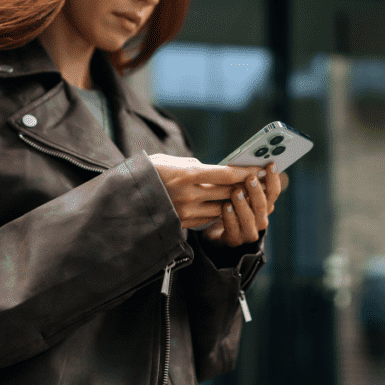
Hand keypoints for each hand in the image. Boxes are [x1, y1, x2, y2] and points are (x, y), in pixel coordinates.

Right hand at [147, 154, 261, 228]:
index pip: (225, 174)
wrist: (124, 197)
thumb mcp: (170, 161)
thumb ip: (194, 166)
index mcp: (186, 175)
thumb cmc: (149, 172)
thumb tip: (216, 171)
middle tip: (260, 182)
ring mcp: (186, 212)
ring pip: (221, 208)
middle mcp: (189, 195)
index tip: (259, 169)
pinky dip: (219, 212)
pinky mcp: (183, 223)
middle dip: (246, 187)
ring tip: (247, 195)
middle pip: (227, 192)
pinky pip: (208, 219)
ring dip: (235, 202)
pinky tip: (226, 206)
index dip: (245, 172)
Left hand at [203, 163, 287, 247]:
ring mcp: (249, 231)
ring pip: (250, 218)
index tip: (270, 164)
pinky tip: (225, 206)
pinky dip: (230, 217)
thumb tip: (246, 163)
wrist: (218, 231)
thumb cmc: (230, 204)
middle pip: (263, 205)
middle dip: (257, 190)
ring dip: (243, 203)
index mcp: (265, 205)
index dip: (273, 178)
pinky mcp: (235, 240)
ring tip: (236, 192)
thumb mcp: (239, 191)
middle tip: (250, 178)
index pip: (273, 192)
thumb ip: (244, 181)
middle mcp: (261, 219)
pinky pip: (233, 229)